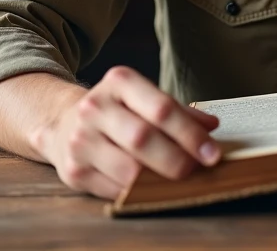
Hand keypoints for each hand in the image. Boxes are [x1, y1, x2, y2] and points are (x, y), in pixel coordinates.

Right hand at [29, 66, 220, 198]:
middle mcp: (95, 107)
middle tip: (198, 171)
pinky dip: (138, 194)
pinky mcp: (73, 171)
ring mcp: (80, 140)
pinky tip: (151, 191)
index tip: (213, 154)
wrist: (63, 122)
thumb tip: (211, 126)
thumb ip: (178, 112)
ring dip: (159, 180)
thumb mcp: (144, 99)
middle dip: (177, 160)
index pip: (162, 109)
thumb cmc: (118, 111)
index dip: (191, 134)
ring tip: (178, 183)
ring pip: (128, 169)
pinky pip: (114, 189)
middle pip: (143, 139)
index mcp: (120, 82)